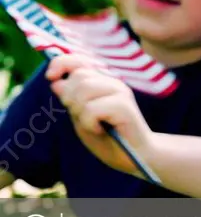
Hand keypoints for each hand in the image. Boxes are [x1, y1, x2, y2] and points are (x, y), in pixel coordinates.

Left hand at [46, 54, 152, 175]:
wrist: (133, 156)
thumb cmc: (107, 137)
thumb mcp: (81, 116)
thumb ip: (70, 99)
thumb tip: (56, 82)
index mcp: (103, 81)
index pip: (78, 60)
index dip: (61, 63)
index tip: (51, 77)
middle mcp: (113, 82)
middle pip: (78, 77)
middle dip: (70, 98)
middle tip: (82, 116)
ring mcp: (121, 92)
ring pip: (83, 90)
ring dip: (79, 112)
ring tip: (92, 124)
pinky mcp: (124, 106)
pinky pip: (91, 109)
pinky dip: (88, 124)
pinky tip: (100, 130)